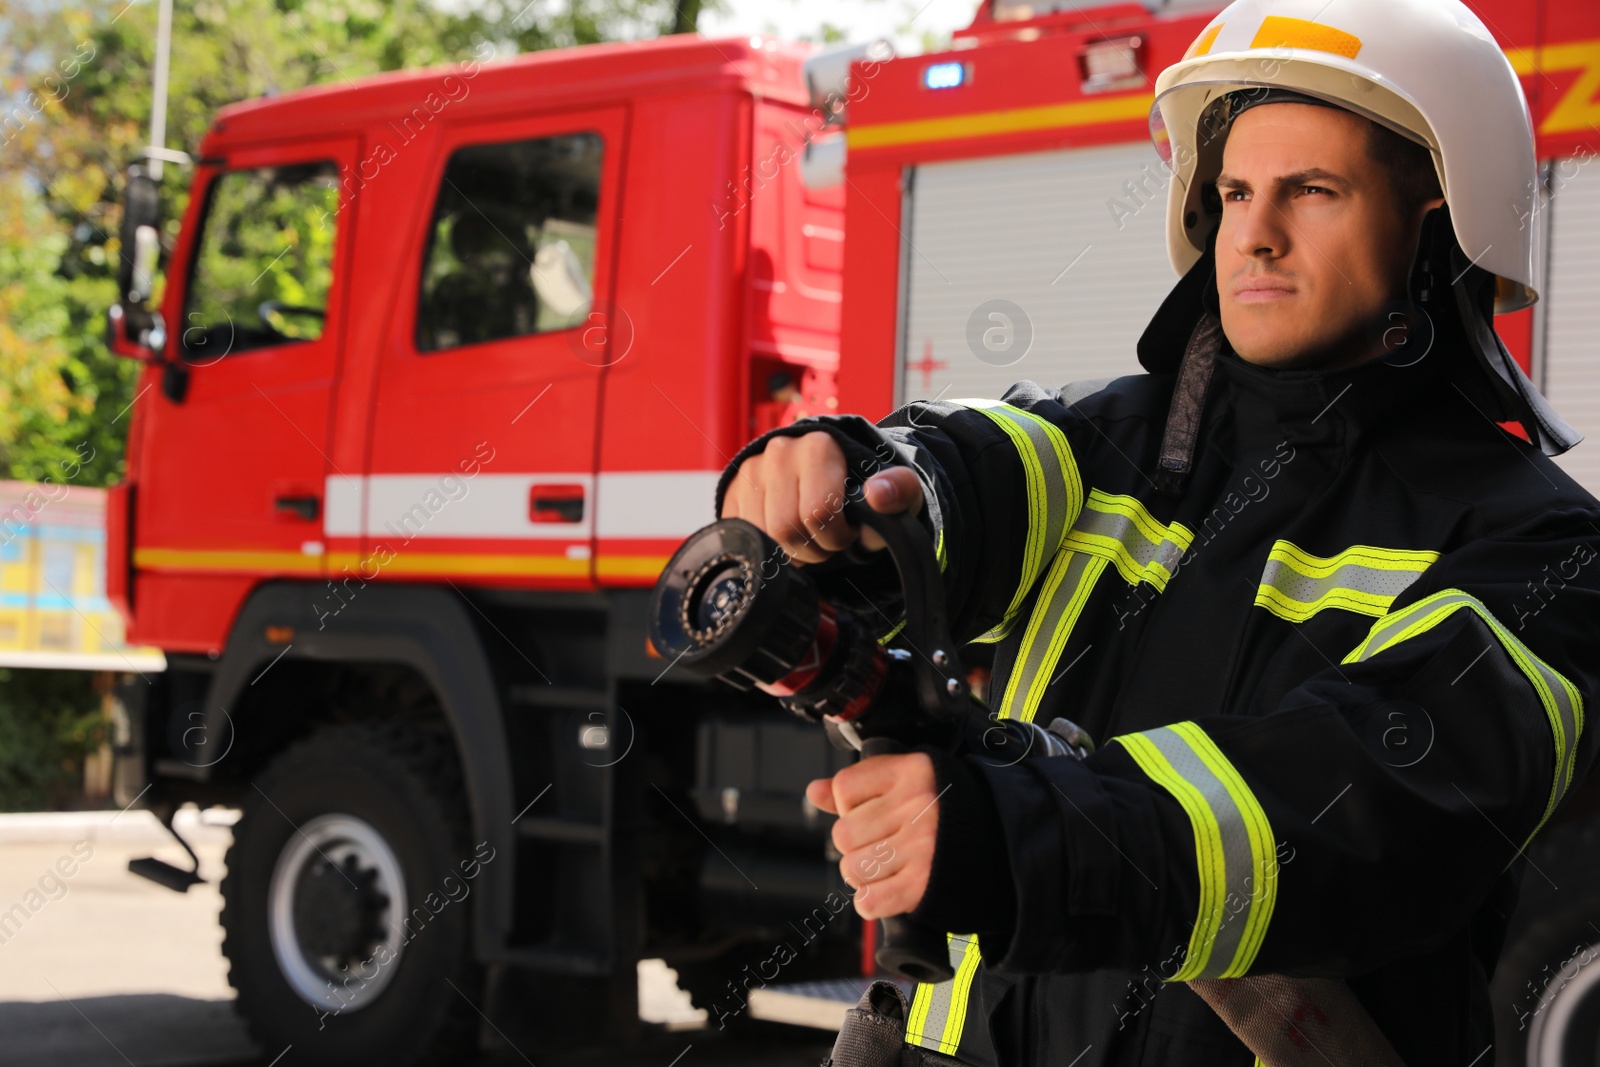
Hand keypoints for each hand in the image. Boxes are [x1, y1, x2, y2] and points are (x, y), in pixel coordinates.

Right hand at [721, 431, 923, 563]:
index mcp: (818, 445)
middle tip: (828, 544)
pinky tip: (785, 538)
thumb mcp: (897, 488)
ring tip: (809, 540)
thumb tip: (878, 496)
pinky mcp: (734, 488)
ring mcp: (752, 468)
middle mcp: (780, 451)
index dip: (836, 537)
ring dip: (789, 552)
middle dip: (812, 549)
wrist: (837, 475)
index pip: (818, 511)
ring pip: (761, 534)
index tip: (848, 535)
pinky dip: (765, 546)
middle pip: (785, 527)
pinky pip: (741, 533)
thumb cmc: (867, 487)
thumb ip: (900, 490)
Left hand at [806, 752, 937, 919]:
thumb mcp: (912, 779)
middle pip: (843, 833)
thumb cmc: (952, 808)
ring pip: (852, 868)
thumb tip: (814, 791)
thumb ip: (862, 784)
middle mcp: (917, 807)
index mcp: (912, 771)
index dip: (849, 805)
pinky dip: (871, 902)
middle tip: (881, 845)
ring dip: (863, 874)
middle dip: (855, 844)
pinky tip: (888, 890)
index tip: (871, 811)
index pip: (844, 789)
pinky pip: (869, 901)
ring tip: (887, 868)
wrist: (1006, 842)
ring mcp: (922, 847)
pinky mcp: (925, 885)